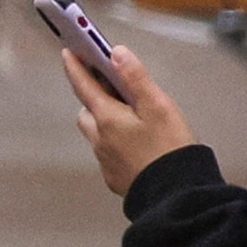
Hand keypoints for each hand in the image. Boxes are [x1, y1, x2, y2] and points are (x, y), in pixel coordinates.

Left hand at [58, 38, 202, 195]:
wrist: (177, 196)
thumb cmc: (171, 150)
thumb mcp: (159, 107)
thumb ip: (137, 78)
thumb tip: (117, 54)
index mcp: (108, 118)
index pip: (84, 85)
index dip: (75, 66)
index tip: (69, 50)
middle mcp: (100, 139)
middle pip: (87, 111)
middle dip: (93, 97)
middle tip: (109, 87)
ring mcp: (106, 160)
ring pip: (96, 133)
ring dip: (104, 121)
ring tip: (127, 117)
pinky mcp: (115, 177)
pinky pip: (108, 154)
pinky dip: (116, 143)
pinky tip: (137, 146)